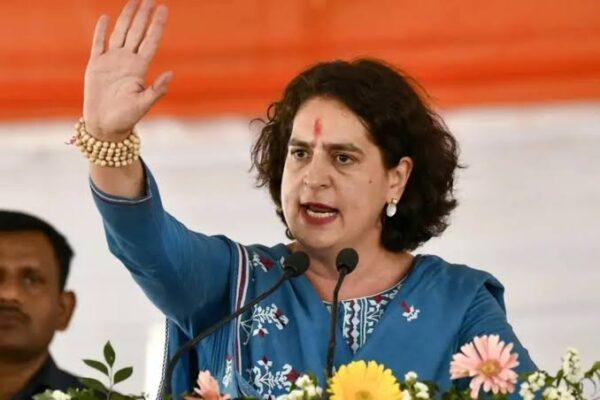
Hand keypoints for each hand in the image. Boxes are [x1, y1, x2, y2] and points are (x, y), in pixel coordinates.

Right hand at [83, 0, 171, 137]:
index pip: (150, 41)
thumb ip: (157, 89)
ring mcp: (111, 61)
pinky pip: (99, 44)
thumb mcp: (144, 104)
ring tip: (134, 1)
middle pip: (137, 32)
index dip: (157, 25)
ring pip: (120, 33)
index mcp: (139, 68)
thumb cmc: (126, 118)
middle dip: (143, 15)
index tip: (163, 9)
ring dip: (127, 17)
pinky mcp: (96, 65)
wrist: (105, 126)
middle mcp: (127, 61)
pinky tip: (105, 17)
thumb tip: (171, 74)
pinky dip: (101, 30)